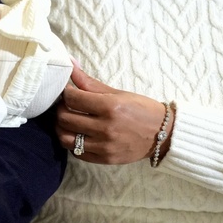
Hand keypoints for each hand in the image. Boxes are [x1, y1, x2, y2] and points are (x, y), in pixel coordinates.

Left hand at [57, 68, 172, 164]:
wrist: (163, 134)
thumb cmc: (141, 109)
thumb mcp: (117, 93)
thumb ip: (89, 82)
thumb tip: (70, 64)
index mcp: (110, 107)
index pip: (72, 98)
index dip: (65, 93)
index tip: (68, 92)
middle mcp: (106, 127)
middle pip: (65, 118)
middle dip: (60, 109)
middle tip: (64, 105)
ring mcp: (104, 146)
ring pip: (65, 138)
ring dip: (61, 128)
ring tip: (67, 121)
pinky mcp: (105, 159)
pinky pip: (76, 153)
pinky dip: (72, 143)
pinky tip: (78, 135)